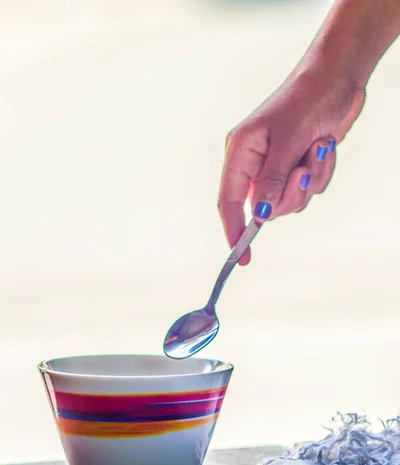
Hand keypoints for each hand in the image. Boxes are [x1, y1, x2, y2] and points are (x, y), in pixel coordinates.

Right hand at [218, 66, 365, 264]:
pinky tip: (323, 147)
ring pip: (292, 200)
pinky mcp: (297, 166)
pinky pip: (310, 189)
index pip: (230, 200)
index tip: (242, 257)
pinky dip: (321, 173)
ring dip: (311, 179)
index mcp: (241, 151)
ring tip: (318, 148)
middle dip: (292, 193)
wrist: (338, 79)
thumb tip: (262, 216)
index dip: (234, 230)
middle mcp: (255, 162)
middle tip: (304, 169)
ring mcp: (277, 166)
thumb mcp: (288, 139)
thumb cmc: (308, 98)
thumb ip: (272, 180)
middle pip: (266, 206)